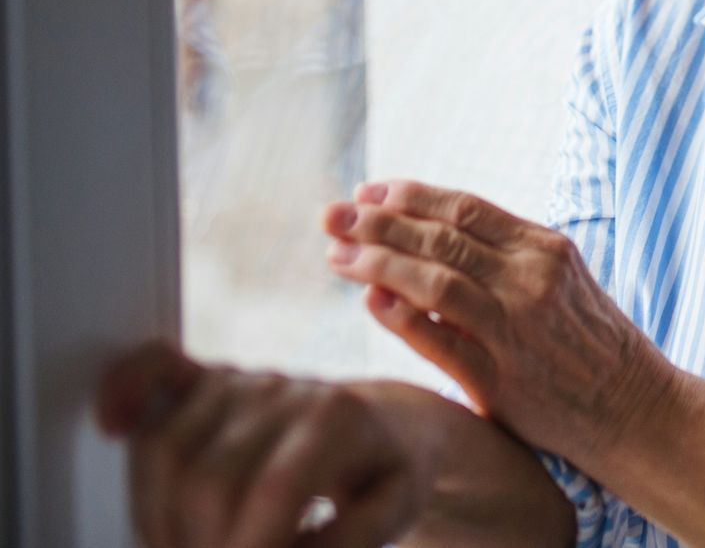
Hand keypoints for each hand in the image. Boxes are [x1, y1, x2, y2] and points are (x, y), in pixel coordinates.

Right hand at [95, 341, 429, 547]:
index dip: (247, 546)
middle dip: (202, 544)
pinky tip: (114, 426)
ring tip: (186, 546)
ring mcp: (242, 382)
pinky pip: (155, 369)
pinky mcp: (210, 380)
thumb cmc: (388, 472)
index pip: (274, 491)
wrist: (393, 423)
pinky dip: (124, 389)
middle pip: (209, 480)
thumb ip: (351, 537)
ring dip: (158, 518)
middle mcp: (285, 391)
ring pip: (166, 448)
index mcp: (339, 420)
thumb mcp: (397, 508)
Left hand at [322, 180, 672, 467]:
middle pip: (441, 238)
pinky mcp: (501, 380)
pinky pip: (440, 342)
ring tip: (338, 254)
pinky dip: (402, 317)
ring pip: (435, 281)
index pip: (465, 207)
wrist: (632, 407)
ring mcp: (516, 329)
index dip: (410, 196)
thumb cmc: (589, 341)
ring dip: (378, 263)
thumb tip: (426, 238)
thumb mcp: (562, 280)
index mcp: (546, 248)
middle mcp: (532, 280)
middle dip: (378, 222)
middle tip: (333, 214)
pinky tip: (371, 302)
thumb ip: (504, 258)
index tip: (369, 191)